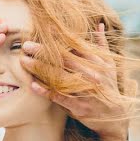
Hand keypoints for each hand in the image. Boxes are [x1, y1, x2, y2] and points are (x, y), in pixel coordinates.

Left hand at [21, 22, 128, 140]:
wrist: (115, 116)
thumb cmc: (109, 87)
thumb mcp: (110, 65)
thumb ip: (102, 45)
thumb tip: (98, 24)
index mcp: (98, 63)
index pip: (76, 46)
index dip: (59, 38)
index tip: (44, 30)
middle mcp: (93, 75)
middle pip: (64, 60)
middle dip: (43, 51)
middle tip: (26, 45)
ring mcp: (86, 92)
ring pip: (59, 77)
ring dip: (40, 69)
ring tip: (24, 61)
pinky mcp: (80, 107)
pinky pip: (60, 97)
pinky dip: (46, 91)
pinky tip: (33, 84)